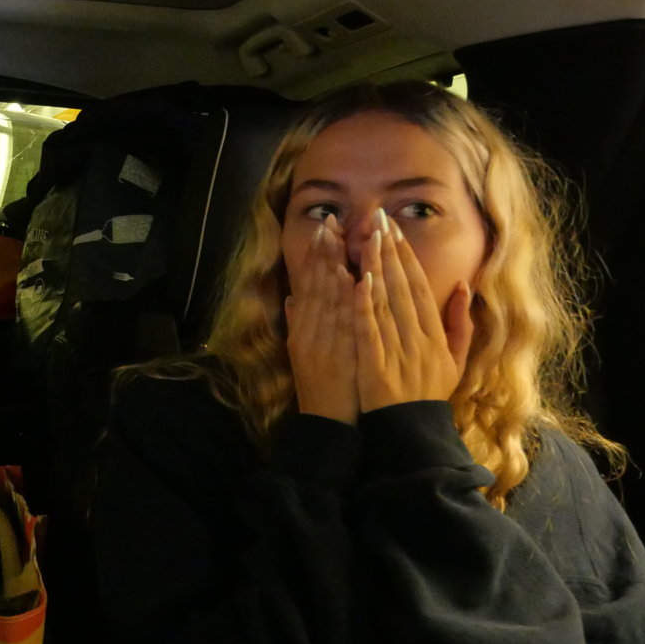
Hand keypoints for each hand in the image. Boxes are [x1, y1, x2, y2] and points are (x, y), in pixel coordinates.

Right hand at [285, 216, 358, 423]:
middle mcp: (310, 332)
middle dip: (324, 251)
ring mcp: (324, 343)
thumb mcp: (302, 354)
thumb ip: (296, 323)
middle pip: (316, 285)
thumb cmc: (321, 389)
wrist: (327, 424)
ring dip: (333, 266)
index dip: (316, 255)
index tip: (325, 228)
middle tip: (331, 220)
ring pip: (328, 298)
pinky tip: (353, 279)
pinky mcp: (339, 356)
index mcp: (303, 329)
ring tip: (339, 237)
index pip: (309, 285)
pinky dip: (347, 300)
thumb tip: (291, 297)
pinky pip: (344, 324)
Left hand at [355, 208, 473, 412]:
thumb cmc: (429, 395)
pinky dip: (364, 306)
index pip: (420, 288)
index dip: (407, 257)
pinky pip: (370, 331)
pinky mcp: (376, 367)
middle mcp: (419, 340)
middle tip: (378, 221)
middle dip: (391, 252)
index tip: (395, 231)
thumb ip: (461, 324)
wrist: (411, 434)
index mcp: (435, 336)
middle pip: (403, 288)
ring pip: (386, 303)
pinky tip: (357, 281)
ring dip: (377, 269)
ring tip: (367, 239)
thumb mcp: (455, 361)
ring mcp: (398, 353)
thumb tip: (464, 286)